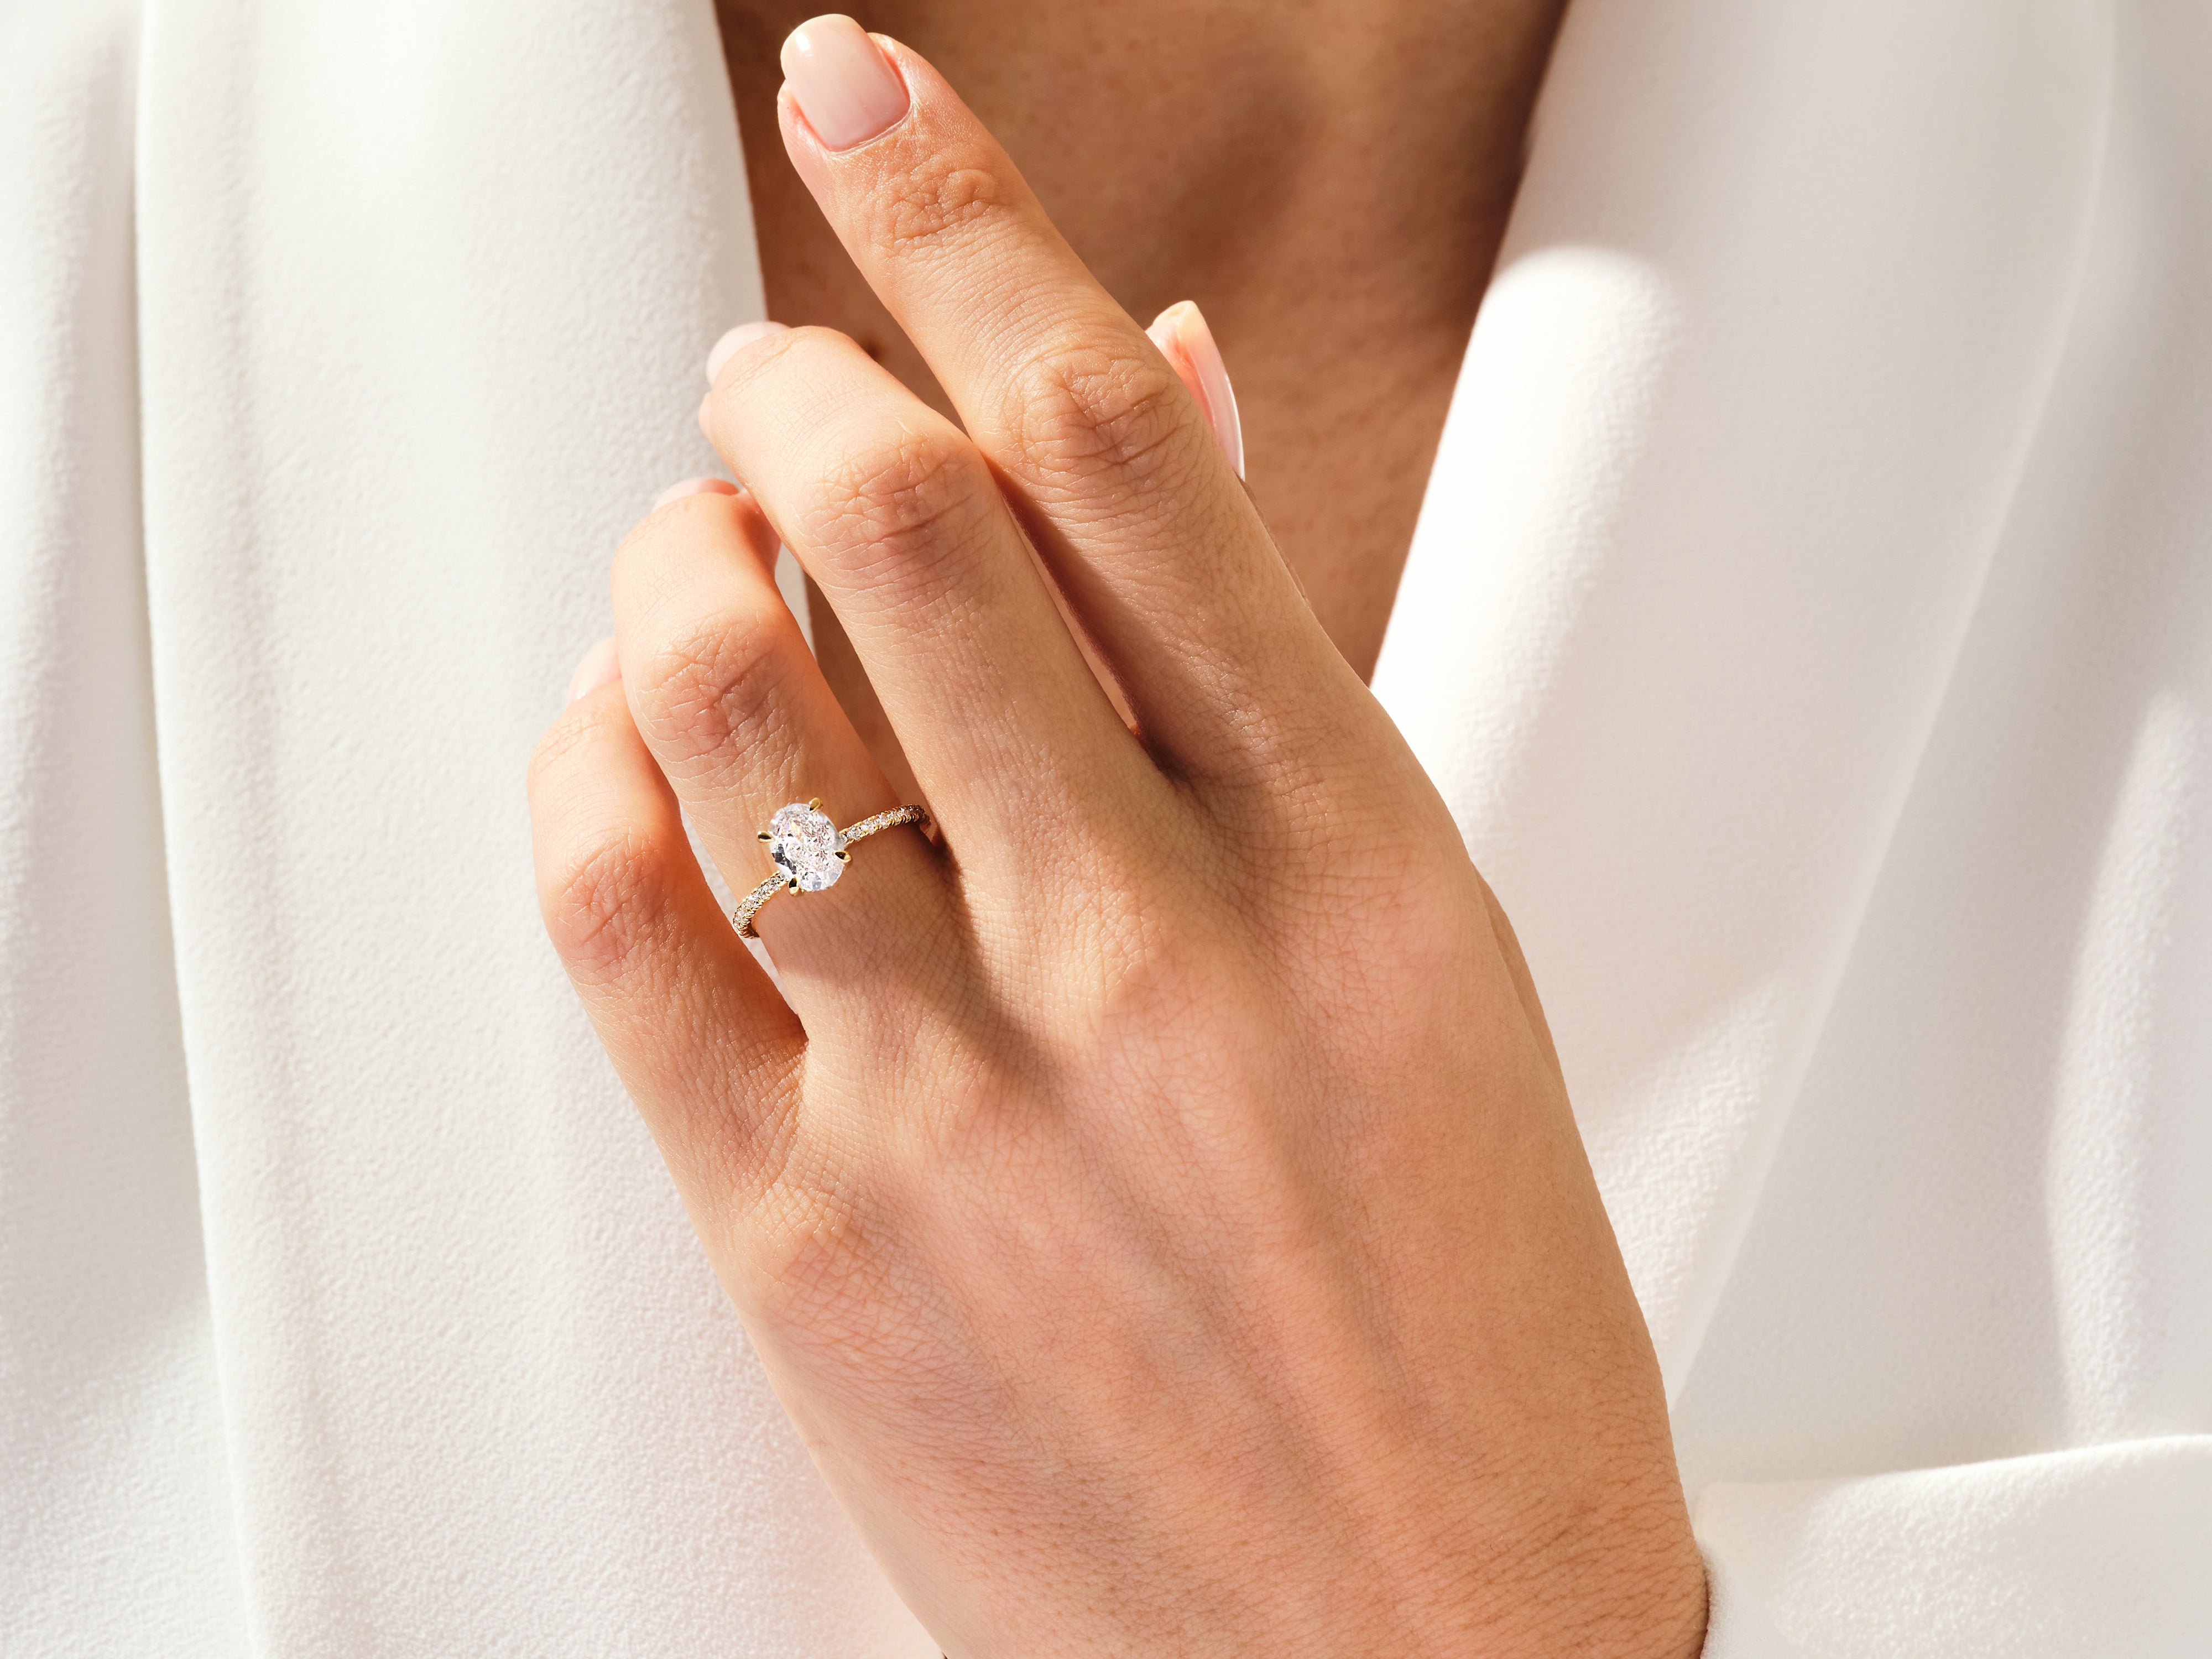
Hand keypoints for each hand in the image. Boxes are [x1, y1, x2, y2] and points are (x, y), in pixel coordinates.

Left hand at [528, 16, 1705, 1655]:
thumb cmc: (1457, 1316)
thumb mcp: (1421, 957)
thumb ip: (1262, 680)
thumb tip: (1159, 404)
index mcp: (1350, 851)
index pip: (1124, 438)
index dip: (966, 218)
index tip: (870, 100)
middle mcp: (1154, 942)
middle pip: (895, 509)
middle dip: (787, 375)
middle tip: (769, 375)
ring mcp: (971, 1091)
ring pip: (721, 681)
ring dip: (671, 549)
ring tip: (696, 553)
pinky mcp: (812, 1231)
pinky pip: (621, 907)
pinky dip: (585, 763)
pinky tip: (626, 744)